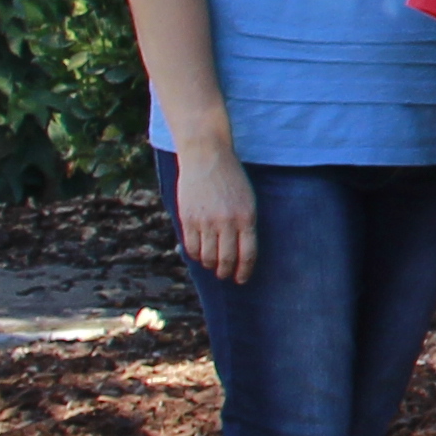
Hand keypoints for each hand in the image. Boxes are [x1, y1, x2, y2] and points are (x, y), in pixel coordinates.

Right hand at [169, 149, 259, 284]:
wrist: (207, 157)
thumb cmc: (231, 179)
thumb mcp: (247, 200)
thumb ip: (244, 224)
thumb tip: (240, 252)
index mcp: (246, 217)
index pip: (247, 254)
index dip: (244, 271)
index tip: (242, 279)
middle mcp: (226, 222)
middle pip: (226, 259)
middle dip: (226, 272)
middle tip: (226, 276)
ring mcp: (205, 221)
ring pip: (207, 257)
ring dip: (211, 265)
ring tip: (213, 266)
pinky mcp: (188, 218)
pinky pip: (191, 247)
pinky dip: (196, 255)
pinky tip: (200, 255)